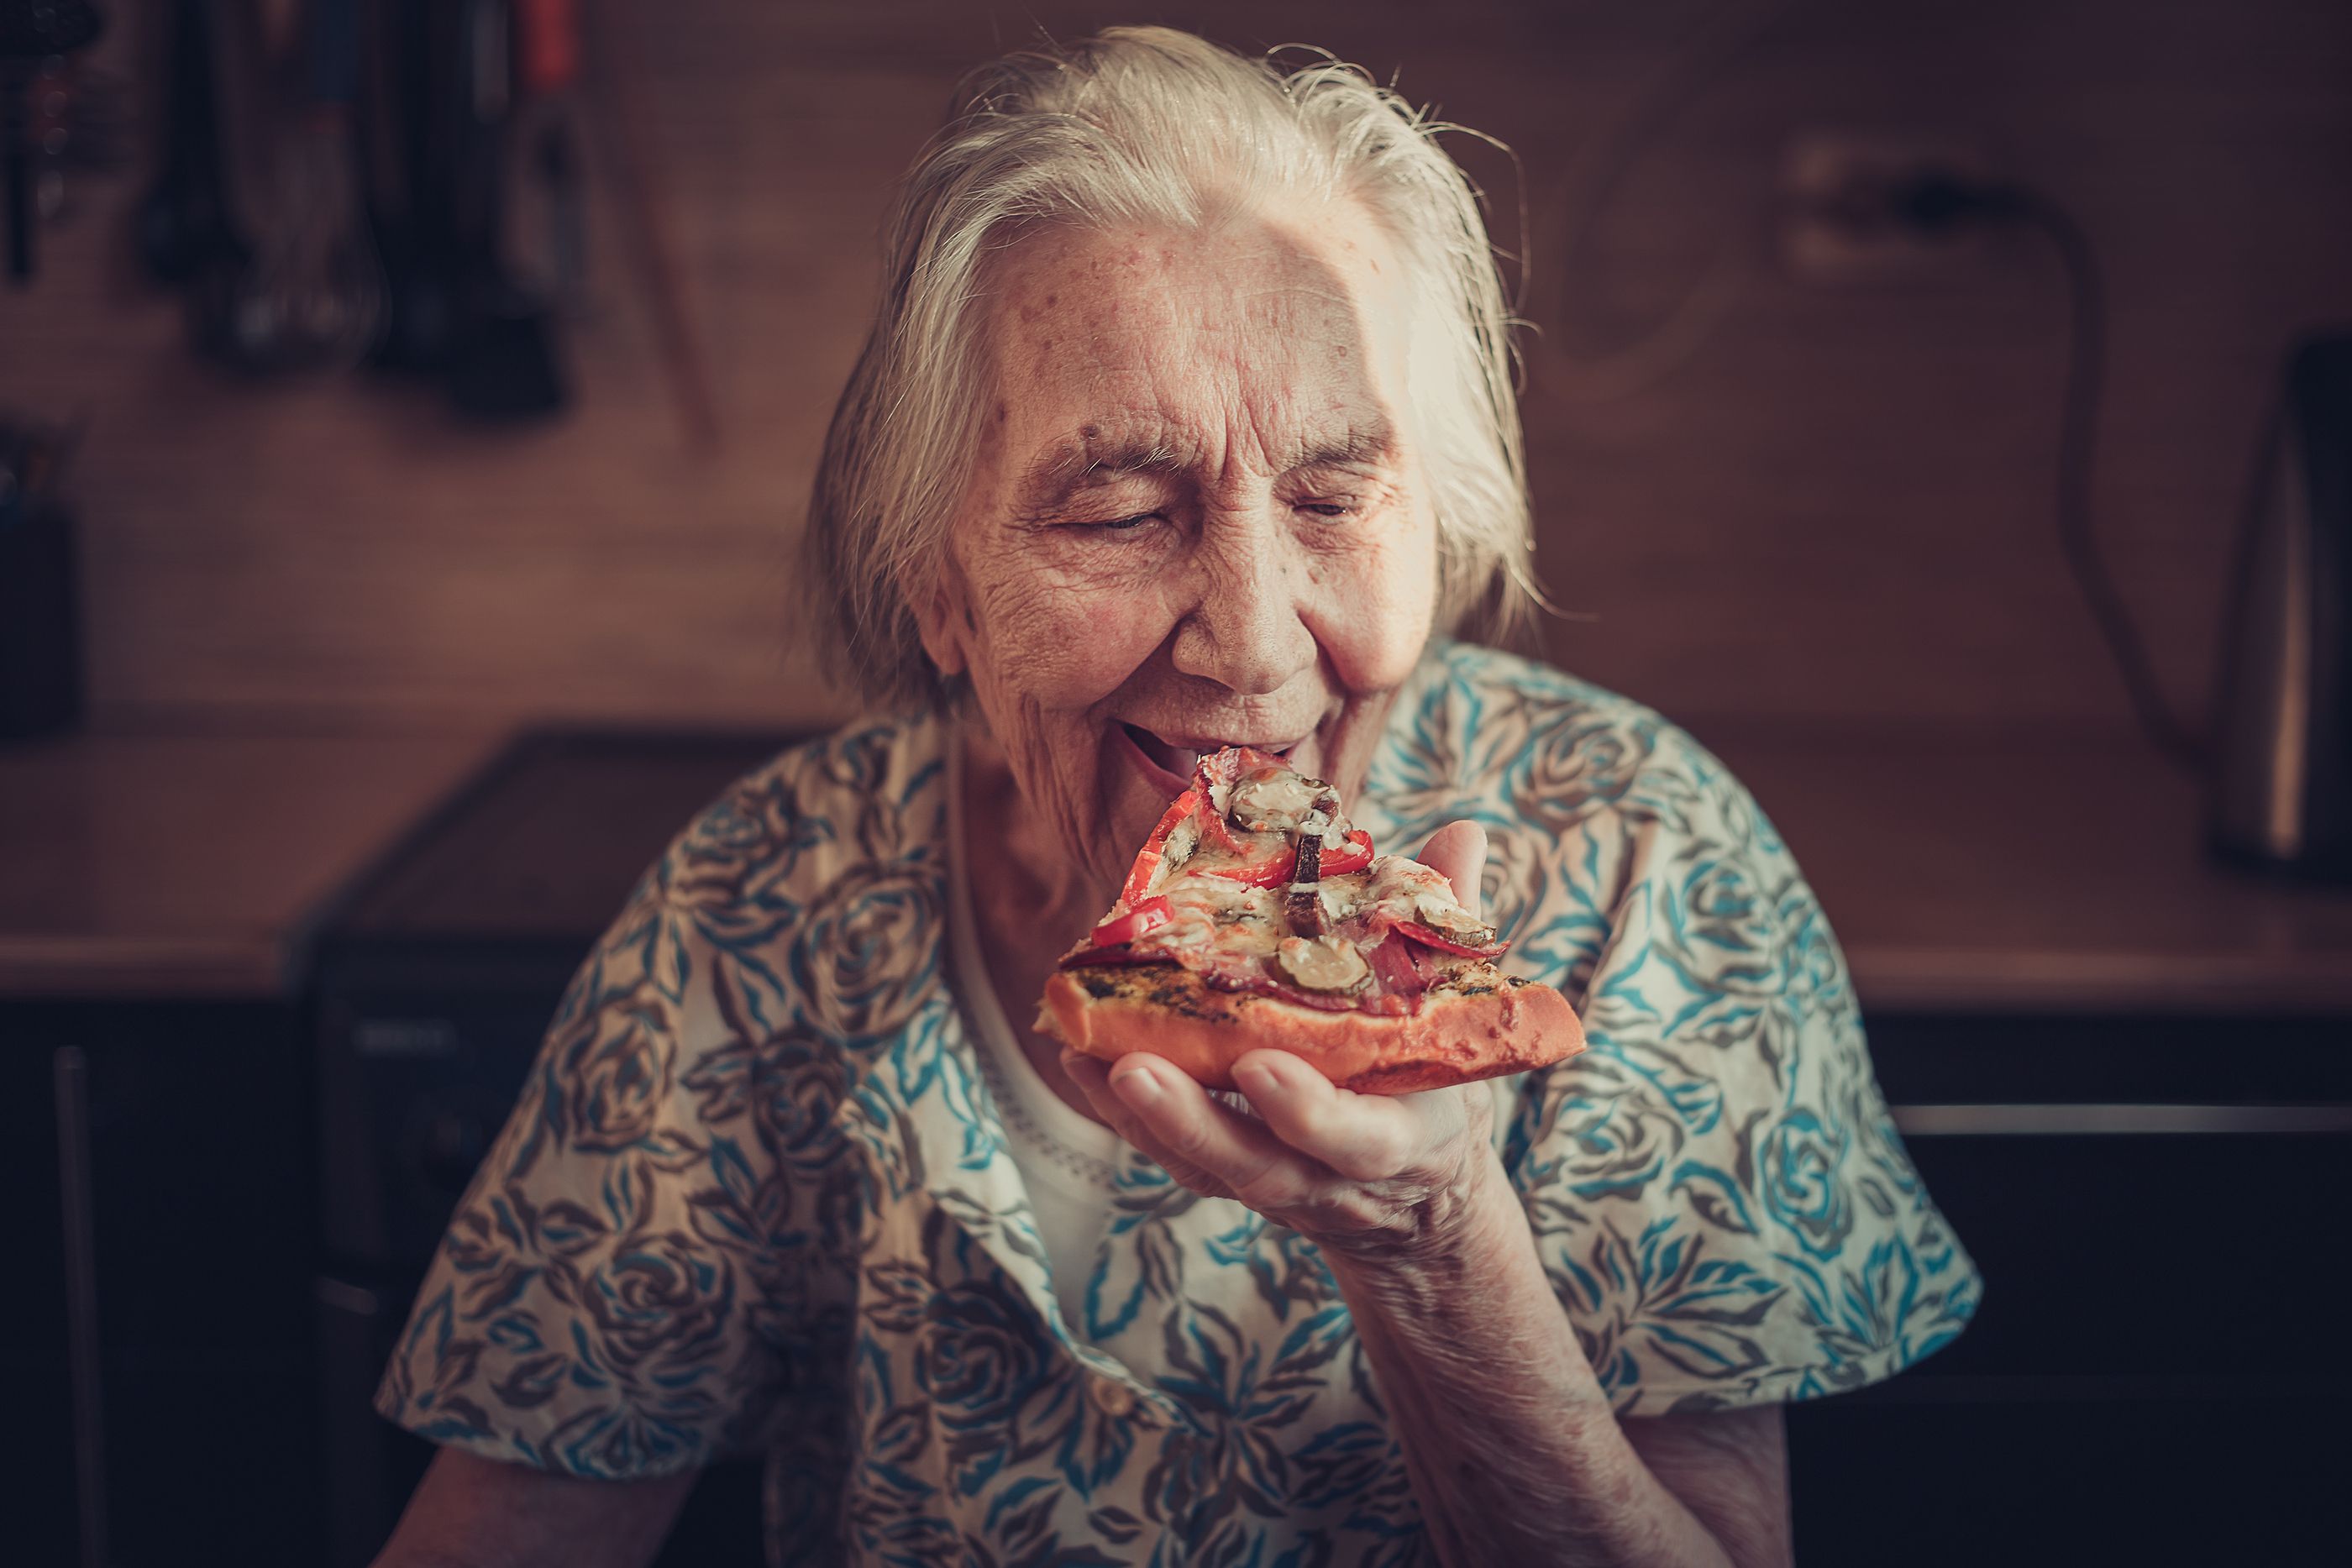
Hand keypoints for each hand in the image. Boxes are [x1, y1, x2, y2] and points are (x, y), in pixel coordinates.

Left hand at [1057, 820, 1503, 1263]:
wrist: (1416, 1202)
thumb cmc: (1428, 1088)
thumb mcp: (1453, 1024)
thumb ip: (1447, 934)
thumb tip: (1464, 833)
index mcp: (1399, 1137)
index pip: (1356, 1139)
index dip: (1307, 1110)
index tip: (1259, 1066)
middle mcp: (1327, 1175)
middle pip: (1256, 1165)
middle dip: (1193, 1120)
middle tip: (1133, 1067)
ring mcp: (1272, 1184)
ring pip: (1202, 1165)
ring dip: (1143, 1114)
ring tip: (1088, 1052)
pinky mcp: (1226, 1177)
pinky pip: (1170, 1155)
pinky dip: (1123, 1114)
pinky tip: (1079, 1057)